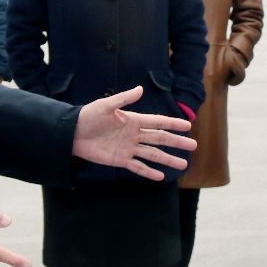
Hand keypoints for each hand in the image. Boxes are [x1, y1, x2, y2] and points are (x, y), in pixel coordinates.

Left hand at [71, 85, 195, 180]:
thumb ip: (123, 99)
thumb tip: (141, 89)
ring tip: (183, 164)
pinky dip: (148, 172)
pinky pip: (137, 167)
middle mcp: (134, 134)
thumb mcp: (105, 106)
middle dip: (177, 142)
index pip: (158, 122)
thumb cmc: (88, 116)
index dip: (173, 124)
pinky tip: (160, 177)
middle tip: (193, 146)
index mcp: (133, 120)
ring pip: (153, 154)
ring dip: (168, 159)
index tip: (188, 125)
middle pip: (160, 139)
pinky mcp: (120, 160)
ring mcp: (128, 148)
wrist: (72, 133)